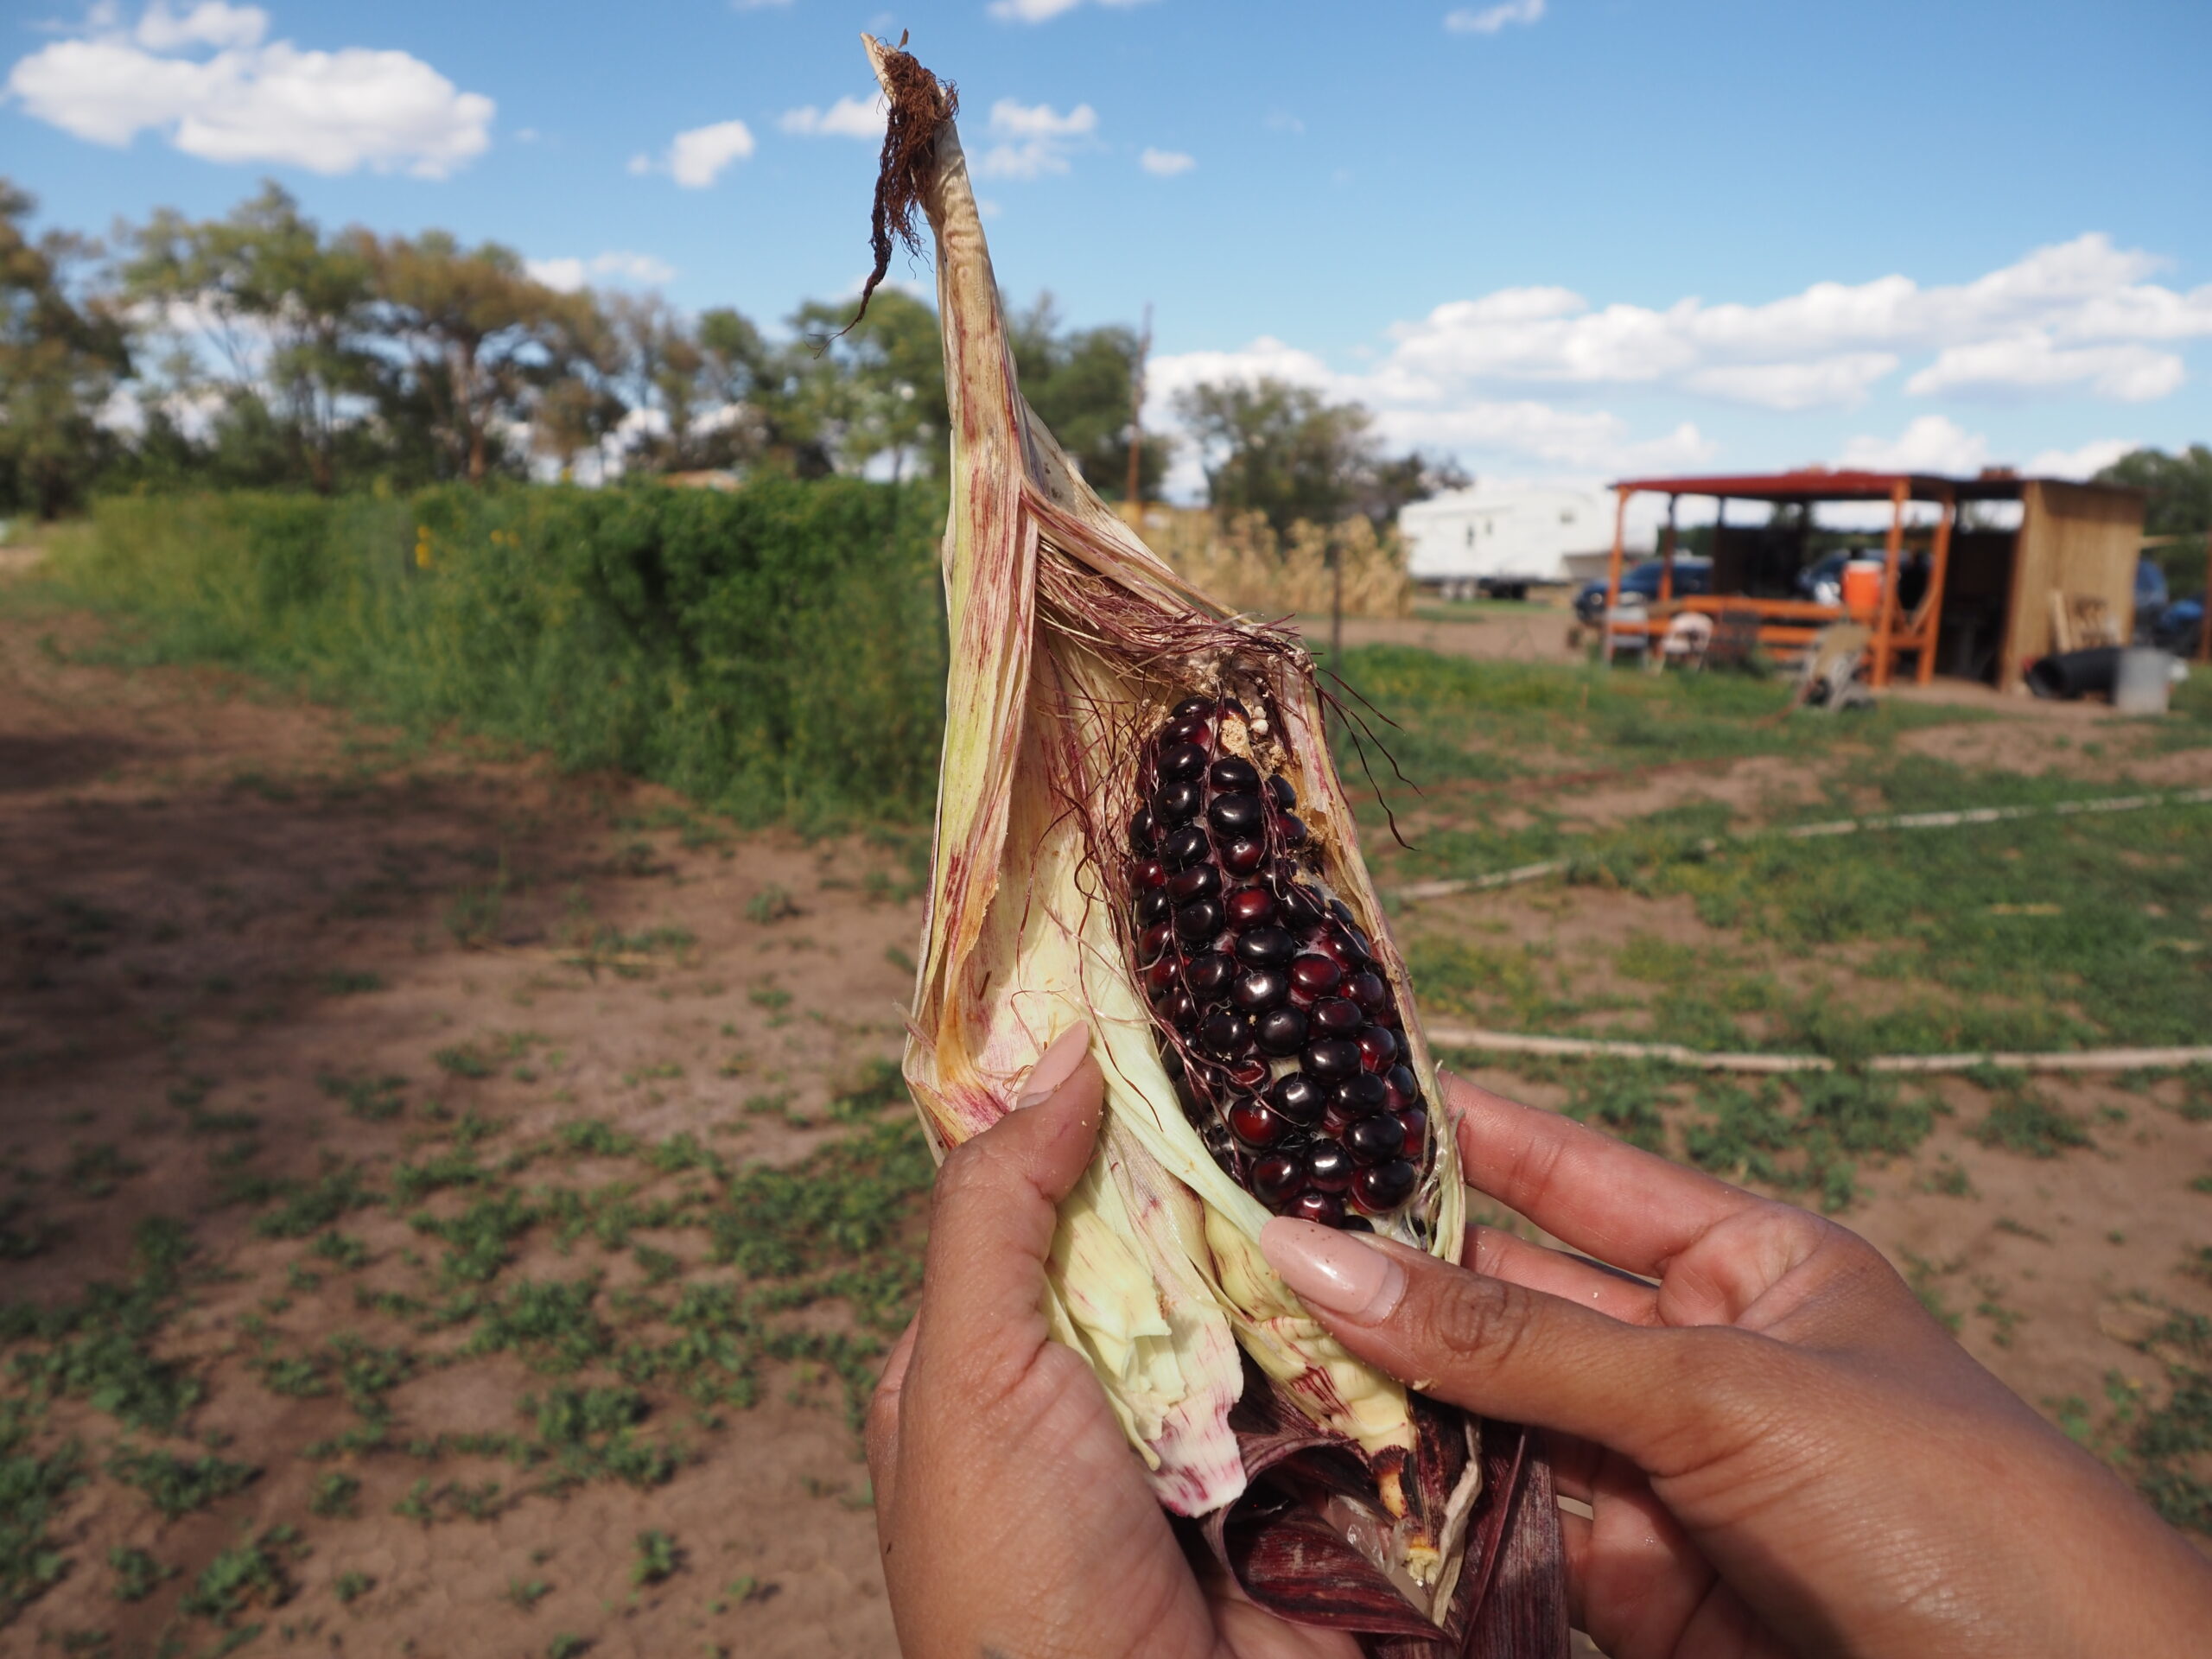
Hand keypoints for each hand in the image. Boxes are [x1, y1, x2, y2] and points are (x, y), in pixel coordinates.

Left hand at [866, 1026, 1358, 1658]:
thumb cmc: (1013, 1583)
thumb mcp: (964, 1377)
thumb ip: (998, 1211)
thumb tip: (1059, 1050)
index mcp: (997, 1361)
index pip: (1052, 1197)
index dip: (1109, 1109)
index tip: (1181, 1005)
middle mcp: (1107, 1394)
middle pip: (1181, 1240)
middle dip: (1239, 1172)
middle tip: (1311, 1058)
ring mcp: (1217, 1444)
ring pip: (1280, 1300)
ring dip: (1323, 1247)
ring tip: (1385, 1128)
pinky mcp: (1317, 1492)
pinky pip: (1360, 1382)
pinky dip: (1388, 1333)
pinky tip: (1424, 1246)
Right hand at [1258, 1072, 2211, 1657]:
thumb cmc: (1939, 1502)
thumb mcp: (1722, 1392)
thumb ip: (1515, 1344)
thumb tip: (1319, 1256)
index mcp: (1744, 1262)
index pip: (1563, 1171)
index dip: (1449, 1132)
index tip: (1316, 1089)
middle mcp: (1688, 1357)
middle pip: (1502, 1301)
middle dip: (1382, 1277)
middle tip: (1234, 1236)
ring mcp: (1653, 1477)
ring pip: (1483, 1418)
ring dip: (1381, 1396)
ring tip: (1243, 1346)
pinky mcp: (1628, 1590)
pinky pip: (1495, 1533)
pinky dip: (1413, 1513)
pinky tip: (1317, 1471)